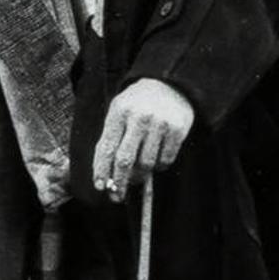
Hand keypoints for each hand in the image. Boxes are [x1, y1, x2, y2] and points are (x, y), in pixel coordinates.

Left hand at [91, 78, 194, 199]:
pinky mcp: (178, 130)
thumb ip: (111, 139)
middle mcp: (139, 118)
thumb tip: (106, 174)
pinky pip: (166, 160)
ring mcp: (160, 124)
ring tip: (137, 174)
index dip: (102, 170)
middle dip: (119, 182)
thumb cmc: (137, 104)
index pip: (106, 148)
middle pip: (125, 160)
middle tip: (117, 196)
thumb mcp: (118, 113)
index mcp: (119, 113)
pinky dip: (158, 167)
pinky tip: (155, 162)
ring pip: (146, 163)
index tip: (100, 187)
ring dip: (140, 175)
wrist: (169, 84)